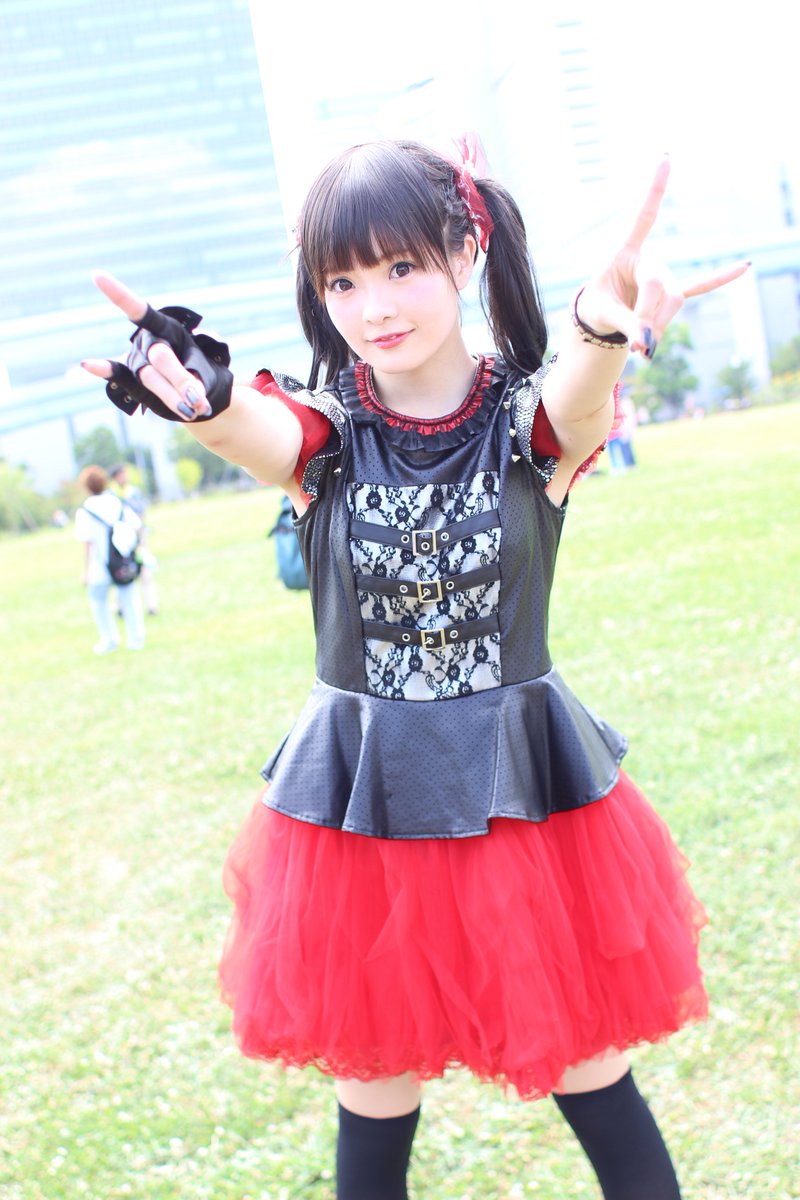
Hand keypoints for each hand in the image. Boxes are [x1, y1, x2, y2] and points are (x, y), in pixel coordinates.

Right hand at [81, 272, 230, 420]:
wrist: (201, 399)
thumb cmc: (205, 377)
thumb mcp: (205, 374)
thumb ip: (194, 382)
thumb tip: (186, 399)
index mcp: (166, 328)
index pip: (140, 310)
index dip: (119, 294)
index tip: (96, 276)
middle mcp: (148, 341)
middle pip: (160, 356)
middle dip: (181, 379)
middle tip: (199, 400)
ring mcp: (138, 361)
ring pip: (151, 377)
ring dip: (173, 396)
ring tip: (195, 409)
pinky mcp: (134, 382)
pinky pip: (119, 376)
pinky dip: (105, 370)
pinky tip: (88, 364)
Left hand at [578, 159, 749, 357]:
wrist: (602, 317)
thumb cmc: (597, 306)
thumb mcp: (602, 313)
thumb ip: (625, 325)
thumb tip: (647, 341)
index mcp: (625, 252)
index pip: (644, 217)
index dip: (654, 189)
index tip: (666, 159)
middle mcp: (649, 260)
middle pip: (661, 285)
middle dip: (648, 314)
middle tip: (636, 343)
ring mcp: (663, 276)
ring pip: (673, 300)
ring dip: (659, 325)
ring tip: (641, 344)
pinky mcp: (672, 292)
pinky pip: (699, 285)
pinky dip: (719, 279)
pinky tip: (745, 267)